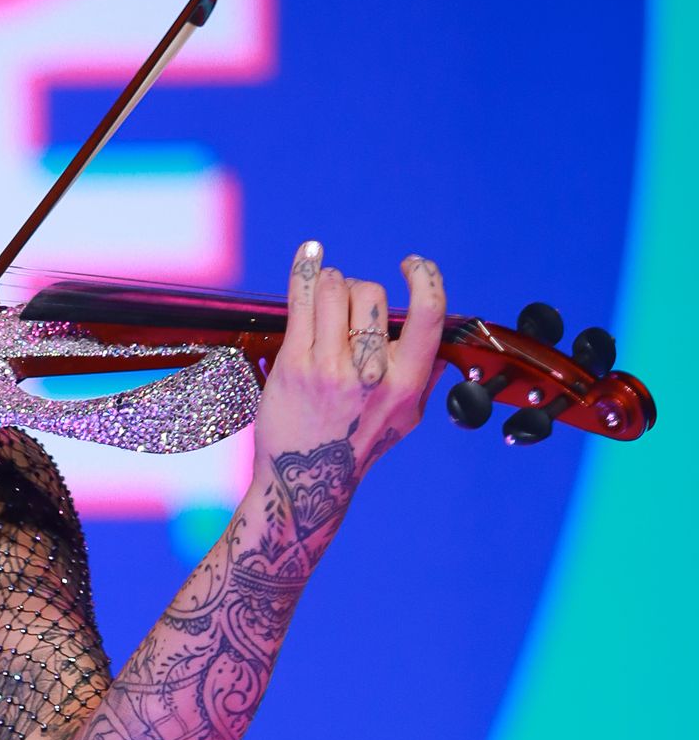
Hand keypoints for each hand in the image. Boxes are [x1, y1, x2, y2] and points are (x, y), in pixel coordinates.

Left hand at [255, 243, 445, 486]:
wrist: (305, 485)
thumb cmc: (356, 446)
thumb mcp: (404, 421)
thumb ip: (425, 380)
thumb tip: (444, 346)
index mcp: (407, 384)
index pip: (429, 315)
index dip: (425, 278)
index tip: (412, 264)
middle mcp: (371, 374)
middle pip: (372, 296)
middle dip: (360, 292)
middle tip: (348, 311)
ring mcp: (330, 368)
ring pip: (337, 290)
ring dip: (332, 285)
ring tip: (327, 301)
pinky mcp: (295, 364)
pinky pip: (304, 300)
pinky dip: (307, 271)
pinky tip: (310, 254)